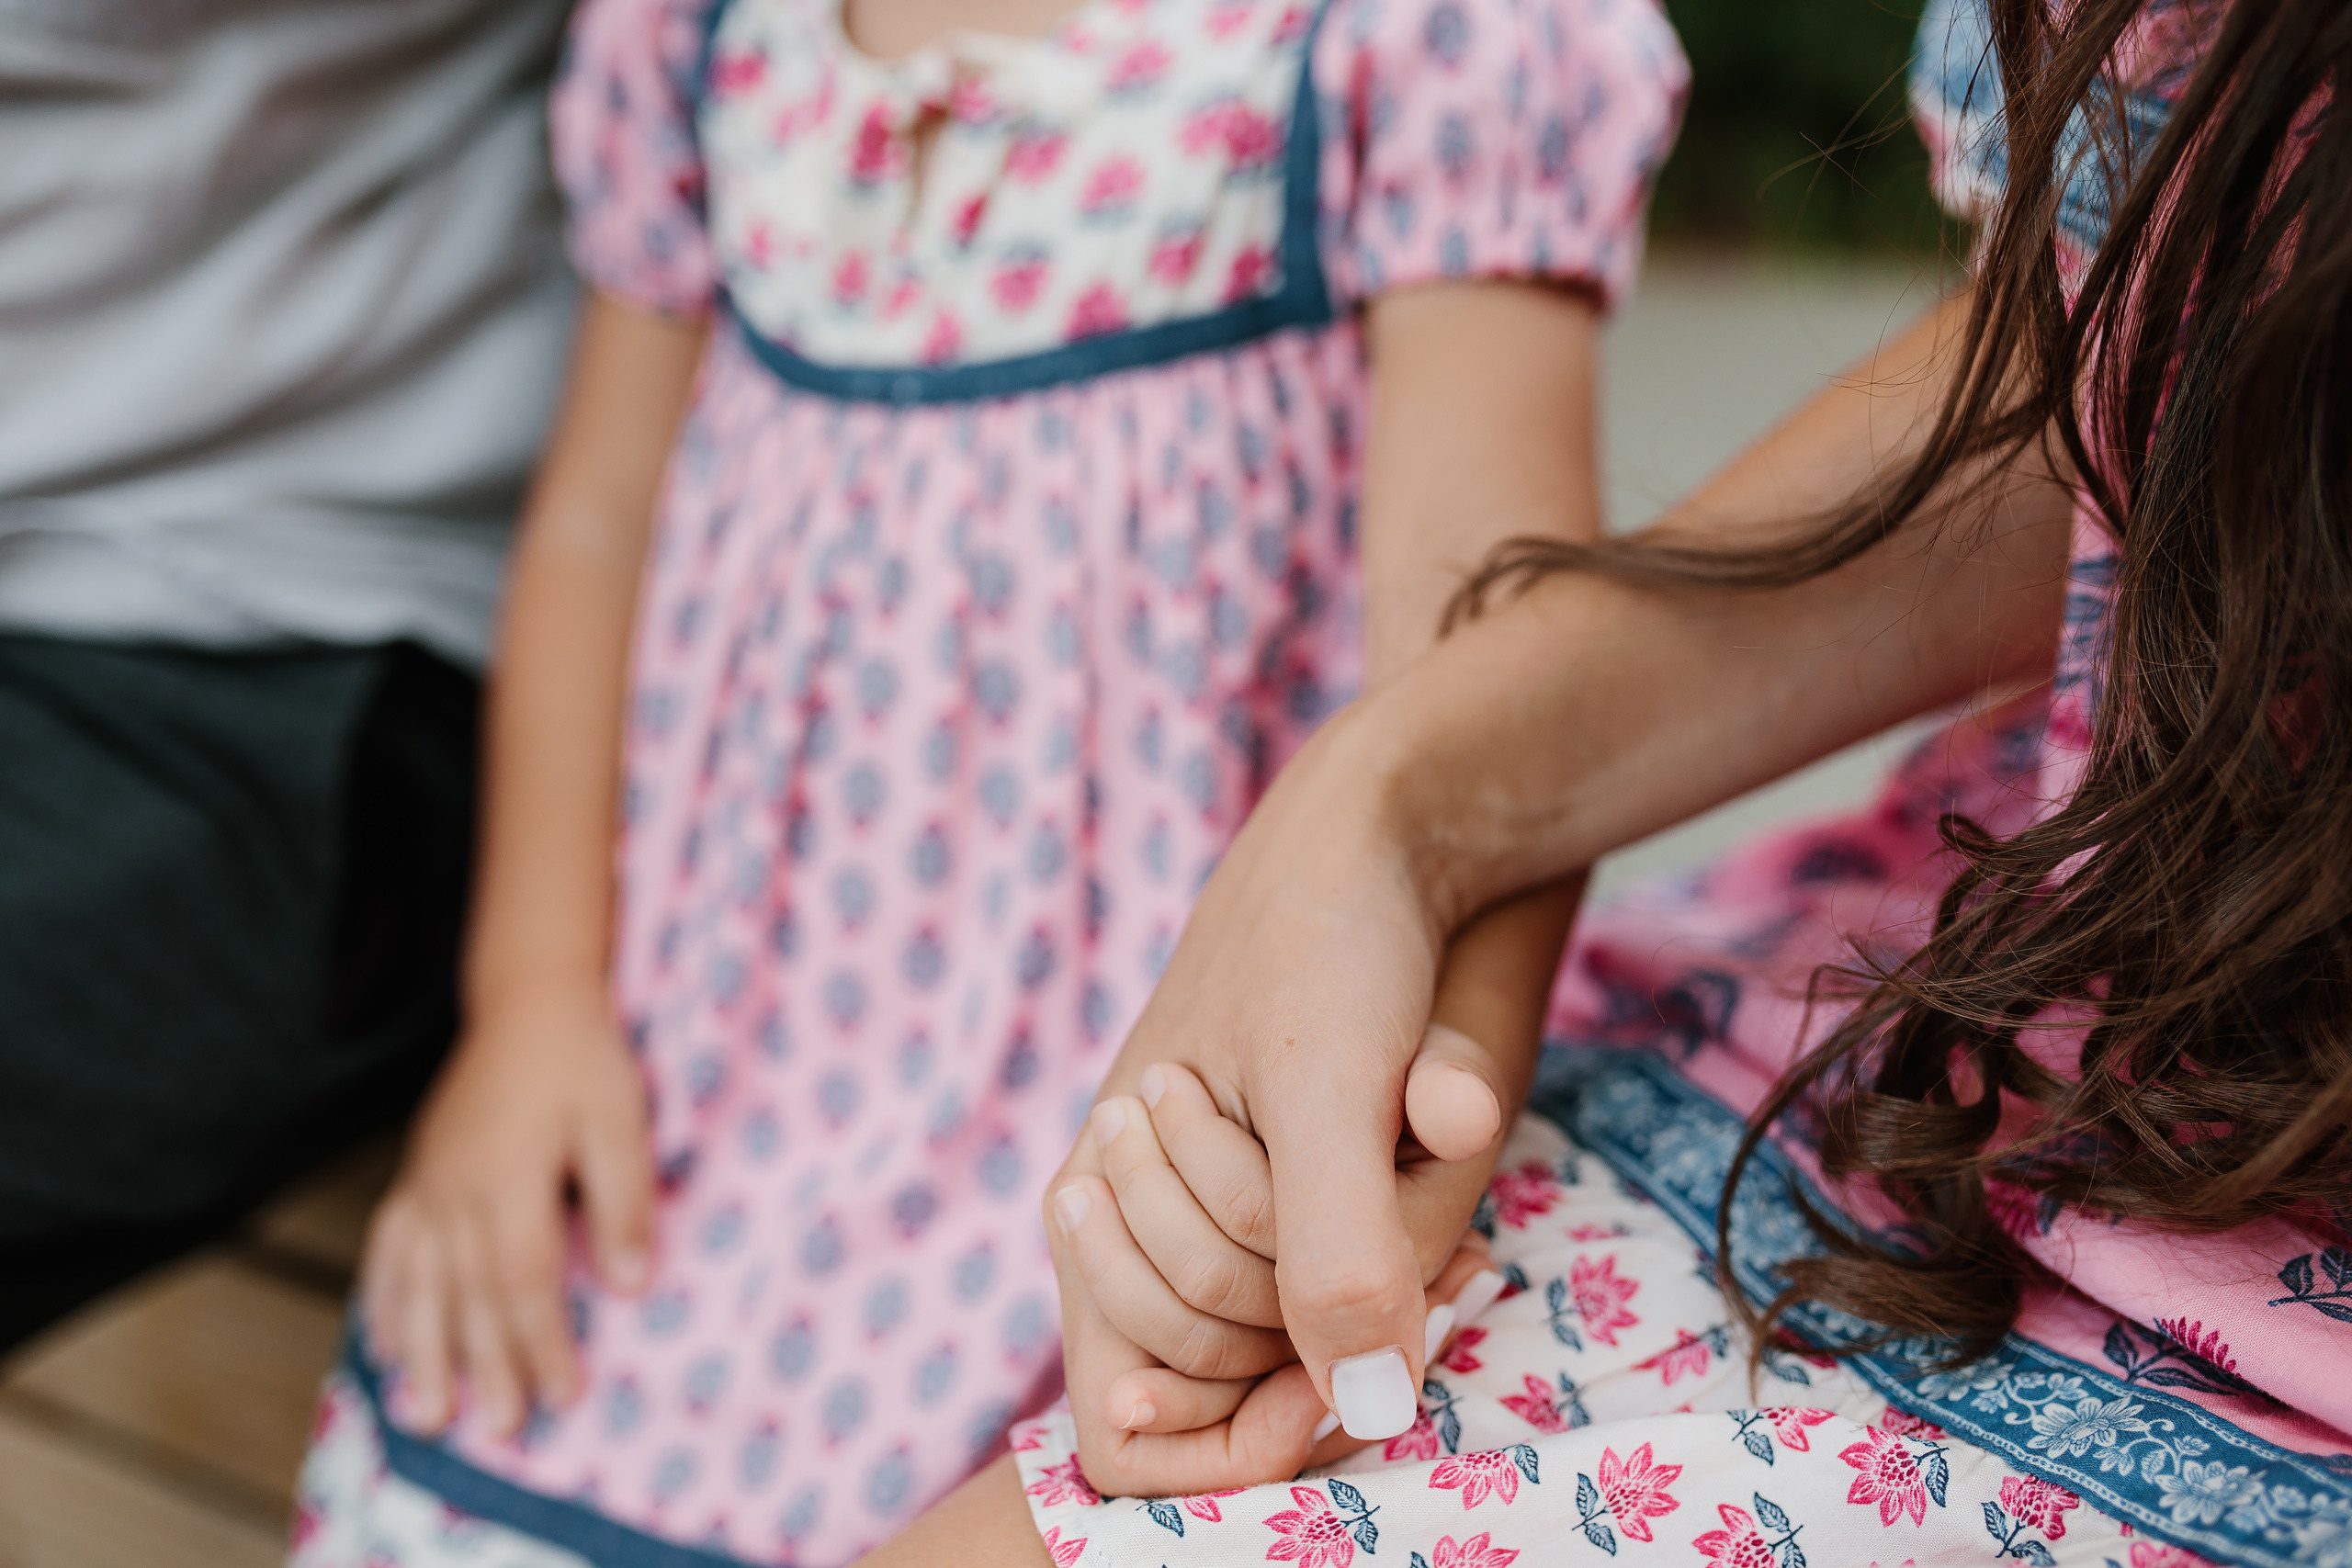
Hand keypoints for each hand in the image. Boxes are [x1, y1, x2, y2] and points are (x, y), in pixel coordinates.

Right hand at [359, 983, 654, 1435]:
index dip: (542, 1343)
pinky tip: (388, 1346)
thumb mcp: (621, 1121)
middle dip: (486, 1369)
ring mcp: (426, 1185)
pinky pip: (387, 1251)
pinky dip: (385, 1303)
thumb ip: (623, 1202)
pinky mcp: (415, 1176)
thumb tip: (632, 1285)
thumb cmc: (582, 1060)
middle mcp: (454, 1190)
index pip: (524, 1281)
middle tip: (499, 1432)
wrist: (526, 1002)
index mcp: (507, 1177)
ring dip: (426, 1355)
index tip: (564, 1396)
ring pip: (419, 1285)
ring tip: (429, 1416)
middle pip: (469, 1296)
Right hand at [1046, 846, 1571, 1495]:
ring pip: (1294, 1333)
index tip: (1346, 1380)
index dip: (1234, 1442)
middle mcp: (1138, 1214)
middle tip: (1401, 1198)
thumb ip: (1335, 1255)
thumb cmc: (1332, 934)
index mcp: (1098, 1199)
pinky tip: (1444, 1179)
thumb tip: (1371, 1409)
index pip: (1126, 1428)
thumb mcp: (1332, 1089)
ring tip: (1417, 1162)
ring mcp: (1212, 1195)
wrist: (1386, 817)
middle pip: (1226, 1379)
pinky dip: (1403, 1242)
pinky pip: (1342, 1274)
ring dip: (1373, 1263)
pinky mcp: (1288, 1175)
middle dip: (1320, 1308)